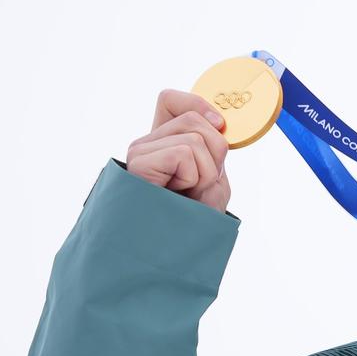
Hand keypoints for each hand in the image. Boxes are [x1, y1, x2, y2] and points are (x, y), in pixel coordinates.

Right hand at [125, 90, 231, 212]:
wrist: (178, 255)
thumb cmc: (194, 221)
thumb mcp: (212, 179)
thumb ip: (212, 148)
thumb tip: (217, 122)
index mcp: (161, 145)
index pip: (170, 101)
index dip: (198, 104)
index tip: (219, 126)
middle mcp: (145, 146)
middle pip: (194, 119)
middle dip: (215, 155)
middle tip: (200, 186)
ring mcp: (139, 155)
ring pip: (195, 138)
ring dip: (205, 172)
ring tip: (189, 196)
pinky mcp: (138, 166)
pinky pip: (185, 153)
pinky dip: (194, 177)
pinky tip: (179, 196)